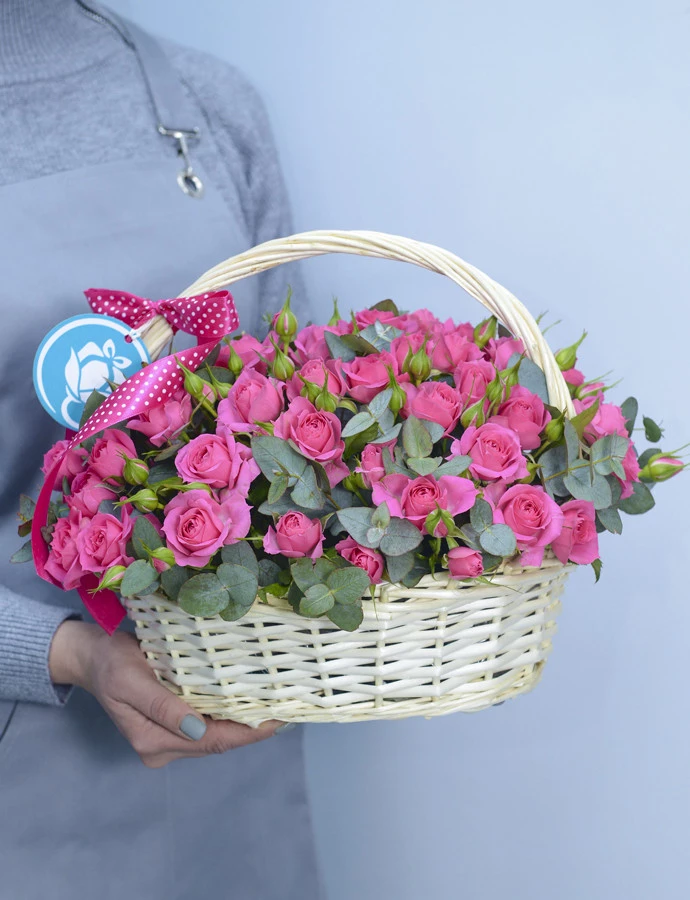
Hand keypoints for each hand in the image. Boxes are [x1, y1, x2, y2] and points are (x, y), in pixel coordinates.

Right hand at [49, 619, 283, 767]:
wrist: (92, 656)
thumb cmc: (109, 664)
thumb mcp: (130, 681)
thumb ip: (162, 707)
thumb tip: (198, 729)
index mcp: (152, 742)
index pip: (211, 742)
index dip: (248, 733)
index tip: (279, 720)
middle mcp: (164, 746)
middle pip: (218, 740)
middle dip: (253, 727)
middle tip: (289, 707)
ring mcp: (169, 735)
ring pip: (216, 732)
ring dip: (244, 720)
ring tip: (278, 701)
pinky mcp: (174, 720)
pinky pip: (209, 719)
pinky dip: (230, 710)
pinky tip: (251, 697)